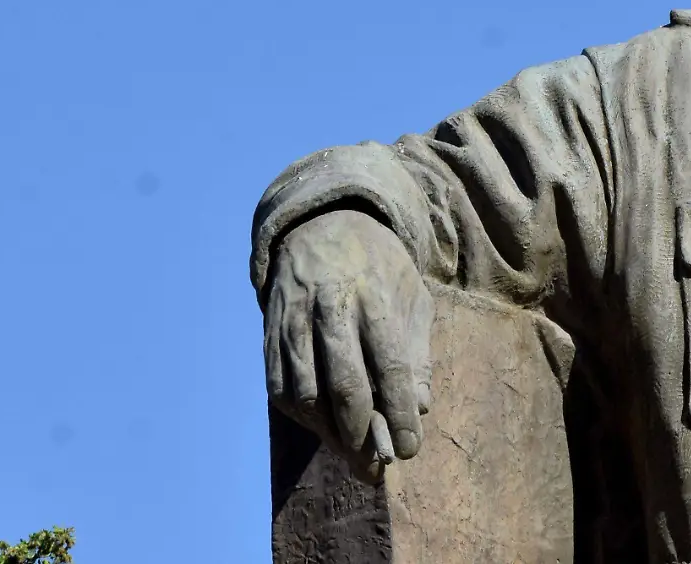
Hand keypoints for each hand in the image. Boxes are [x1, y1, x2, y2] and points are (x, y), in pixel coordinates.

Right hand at [264, 209, 433, 476]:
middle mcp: (330, 308)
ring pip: (306, 393)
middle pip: (344, 384)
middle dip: (363, 434)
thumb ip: (417, 351)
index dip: (400, 412)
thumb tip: (420, 407)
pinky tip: (323, 429)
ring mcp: (294, 321)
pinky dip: (302, 417)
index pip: (390, 365)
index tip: (410, 448)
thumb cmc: (380, 267)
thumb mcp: (412, 296)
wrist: (322, 225)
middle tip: (377, 466)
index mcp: (374, 296)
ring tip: (353, 454)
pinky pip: (280, 388)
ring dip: (329, 433)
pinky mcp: (270, 334)